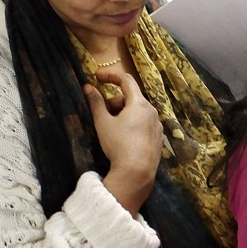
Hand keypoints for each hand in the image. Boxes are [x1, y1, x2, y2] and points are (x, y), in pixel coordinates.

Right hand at [84, 71, 160, 213]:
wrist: (137, 171)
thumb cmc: (118, 144)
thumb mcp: (103, 122)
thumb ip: (95, 103)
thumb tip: (88, 87)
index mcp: (139, 104)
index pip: (126, 80)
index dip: (111, 76)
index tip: (97, 77)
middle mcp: (152, 111)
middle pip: (131, 98)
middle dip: (114, 102)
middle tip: (102, 115)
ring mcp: (157, 125)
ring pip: (138, 112)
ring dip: (123, 114)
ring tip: (112, 129)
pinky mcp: (158, 138)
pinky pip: (144, 124)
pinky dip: (132, 125)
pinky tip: (124, 139)